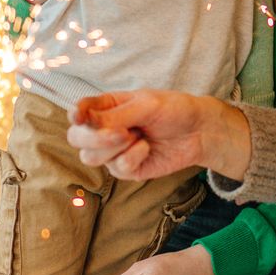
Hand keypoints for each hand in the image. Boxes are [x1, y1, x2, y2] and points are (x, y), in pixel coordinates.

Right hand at [68, 89, 248, 180]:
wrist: (200, 131)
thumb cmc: (174, 110)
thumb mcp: (146, 105)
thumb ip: (114, 115)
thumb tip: (82, 121)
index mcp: (107, 106)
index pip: (79, 111)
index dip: (75, 114)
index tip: (79, 117)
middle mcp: (105, 129)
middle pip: (77, 138)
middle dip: (94, 138)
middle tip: (121, 132)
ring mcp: (113, 151)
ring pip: (91, 157)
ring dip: (115, 148)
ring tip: (138, 136)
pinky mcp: (126, 169)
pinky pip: (117, 168)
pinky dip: (133, 157)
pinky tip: (148, 148)